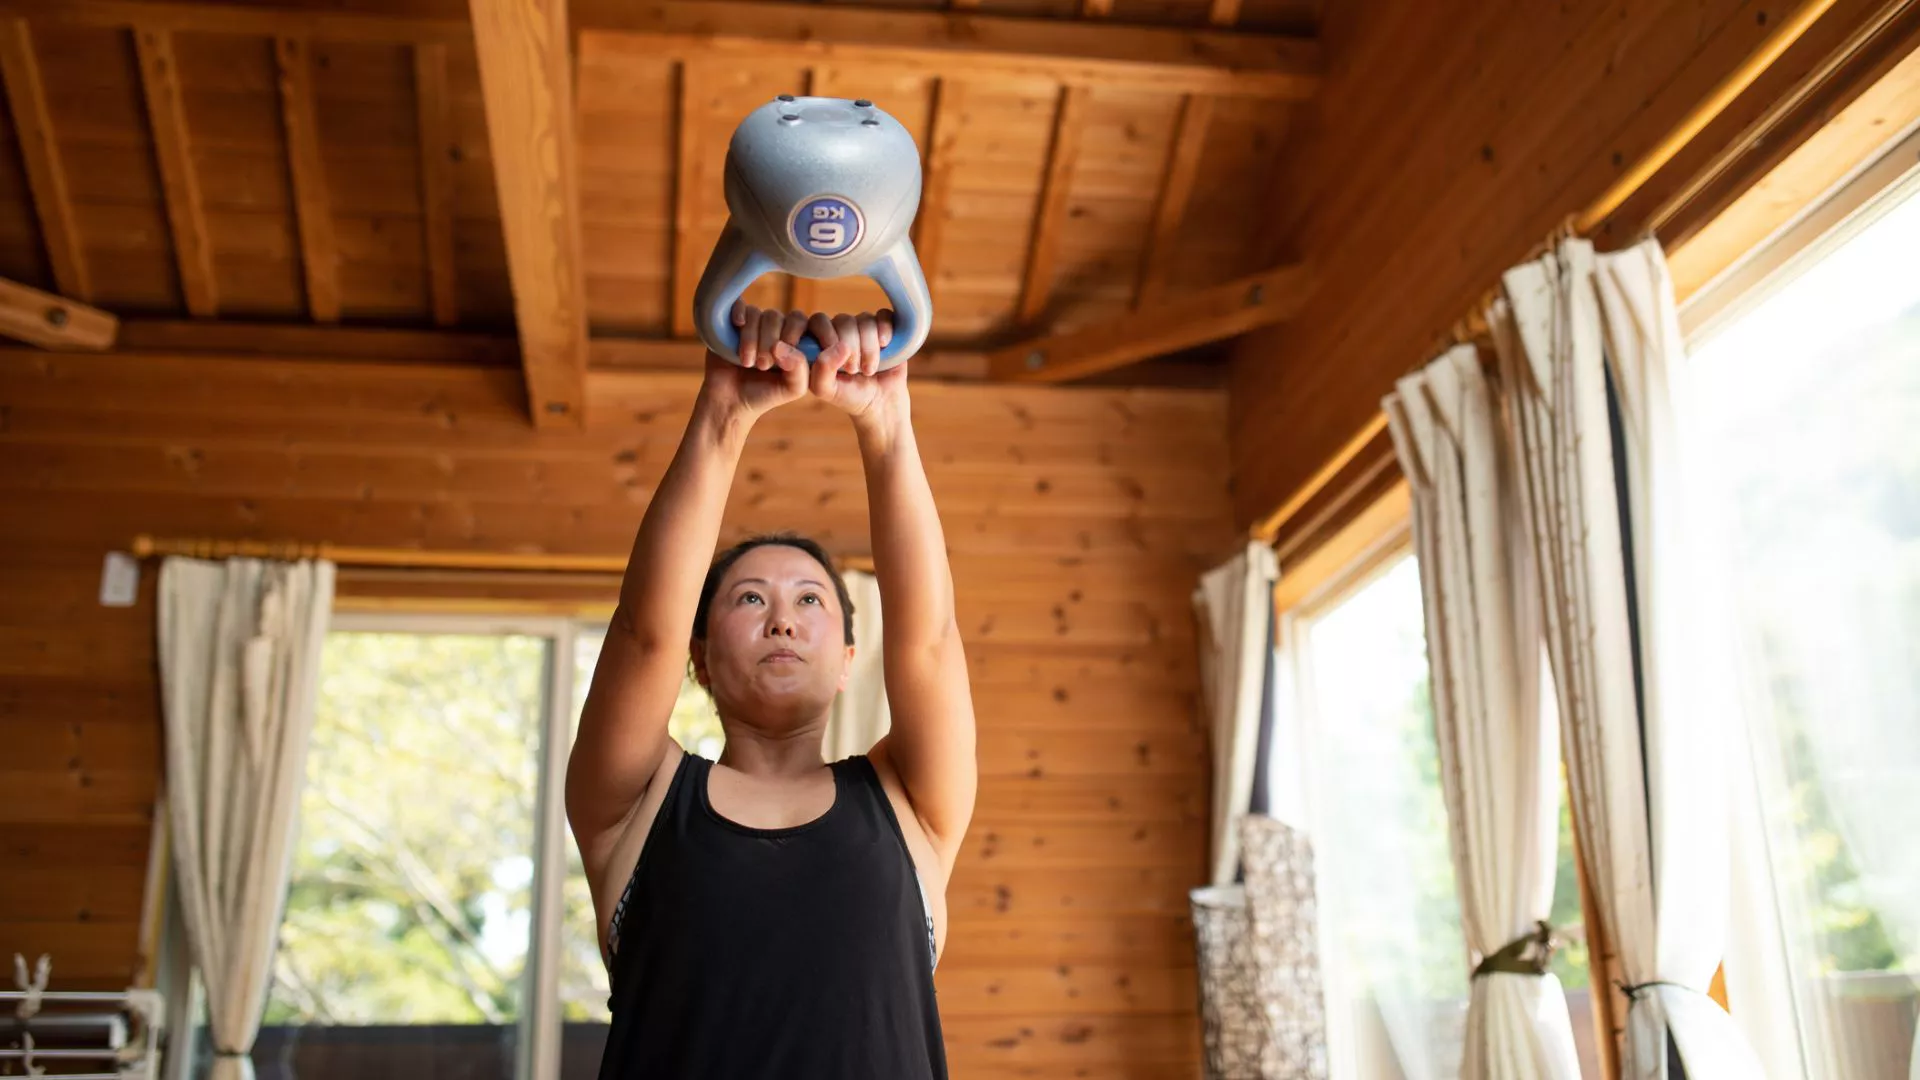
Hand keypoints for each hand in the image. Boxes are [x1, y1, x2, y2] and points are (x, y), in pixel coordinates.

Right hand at [700, 302, 809, 420]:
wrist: (730, 401)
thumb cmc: (764, 394)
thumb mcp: (792, 388)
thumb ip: (800, 370)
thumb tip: (783, 346)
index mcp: (796, 341)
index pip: (805, 322)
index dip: (798, 331)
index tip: (789, 349)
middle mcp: (778, 330)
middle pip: (782, 317)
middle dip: (772, 340)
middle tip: (764, 366)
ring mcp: (755, 325)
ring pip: (760, 315)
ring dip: (753, 339)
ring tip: (747, 362)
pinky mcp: (733, 323)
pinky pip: (740, 305)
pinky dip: (740, 312)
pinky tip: (738, 324)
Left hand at [807, 310, 907, 428]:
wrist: (881, 404)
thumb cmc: (849, 396)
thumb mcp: (827, 390)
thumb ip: (821, 371)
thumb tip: (839, 346)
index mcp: (821, 340)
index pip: (818, 321)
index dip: (827, 335)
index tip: (837, 361)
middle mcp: (840, 330)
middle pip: (843, 320)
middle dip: (851, 347)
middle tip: (854, 370)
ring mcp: (862, 328)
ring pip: (864, 320)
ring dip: (869, 347)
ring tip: (869, 369)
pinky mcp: (884, 328)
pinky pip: (884, 315)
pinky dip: (885, 330)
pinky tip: (885, 346)